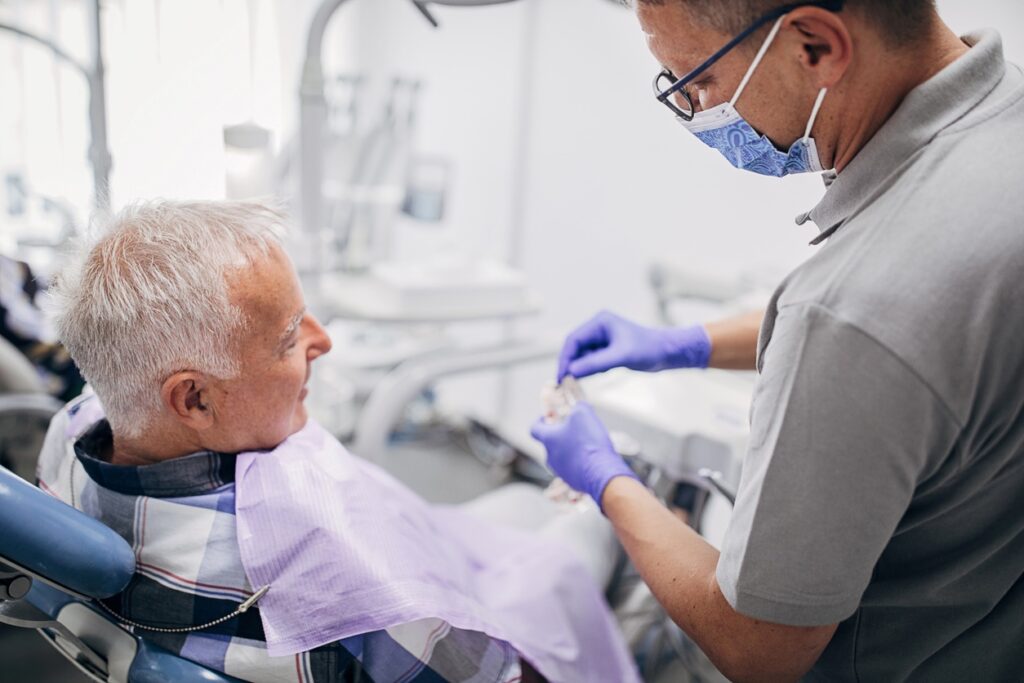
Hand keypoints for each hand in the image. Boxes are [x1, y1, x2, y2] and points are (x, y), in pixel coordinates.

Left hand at [530, 402, 638, 508]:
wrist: (601, 472)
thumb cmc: (589, 443)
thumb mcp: (584, 414)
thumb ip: (578, 407)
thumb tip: (579, 407)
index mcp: (548, 440)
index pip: (534, 429)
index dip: (540, 421)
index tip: (548, 417)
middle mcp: (551, 456)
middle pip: (550, 443)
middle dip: (561, 434)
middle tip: (574, 428)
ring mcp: (561, 470)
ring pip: (562, 455)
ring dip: (571, 448)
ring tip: (587, 443)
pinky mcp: (572, 480)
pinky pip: (573, 467)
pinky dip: (580, 461)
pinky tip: (592, 456)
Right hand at [557, 310, 711, 380]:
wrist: (667, 352)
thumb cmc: (648, 349)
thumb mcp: (620, 356)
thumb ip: (595, 363)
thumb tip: (571, 371)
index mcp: (600, 322)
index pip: (574, 339)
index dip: (565, 358)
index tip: (562, 375)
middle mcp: (598, 328)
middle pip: (575, 347)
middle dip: (570, 364)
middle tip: (564, 382)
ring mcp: (602, 339)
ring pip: (582, 355)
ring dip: (579, 368)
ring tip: (576, 383)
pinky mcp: (608, 349)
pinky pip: (591, 360)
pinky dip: (589, 369)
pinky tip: (594, 376)